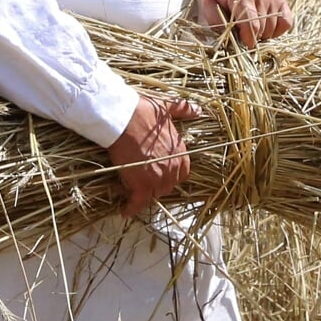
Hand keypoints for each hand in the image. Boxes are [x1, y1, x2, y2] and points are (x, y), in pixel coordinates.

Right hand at [108, 95, 200, 216]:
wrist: (123, 119)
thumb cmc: (143, 112)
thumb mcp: (168, 109)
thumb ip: (183, 111)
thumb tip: (197, 110)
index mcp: (181, 154)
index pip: (181, 173)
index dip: (170, 175)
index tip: (159, 173)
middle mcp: (173, 168)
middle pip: (167, 185)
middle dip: (157, 185)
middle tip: (144, 183)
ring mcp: (158, 178)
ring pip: (154, 194)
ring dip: (145, 195)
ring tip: (134, 194)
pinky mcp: (142, 185)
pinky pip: (138, 202)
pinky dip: (131, 208)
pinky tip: (125, 211)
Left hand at [195, 0, 292, 49]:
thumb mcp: (208, 2)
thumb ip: (216, 20)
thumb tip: (230, 38)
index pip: (252, 25)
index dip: (250, 39)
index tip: (246, 45)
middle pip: (263, 28)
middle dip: (253, 37)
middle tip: (244, 33)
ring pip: (273, 27)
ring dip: (264, 34)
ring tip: (252, 28)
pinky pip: (287, 22)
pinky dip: (278, 30)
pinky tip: (267, 27)